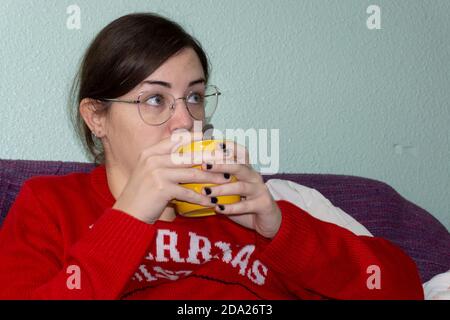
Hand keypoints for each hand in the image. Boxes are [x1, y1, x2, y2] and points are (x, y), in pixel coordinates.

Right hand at [113, 134, 230, 223]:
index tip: (214, 139)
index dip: (197, 138)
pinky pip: (188, 192)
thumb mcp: (149, 171)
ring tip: (226, 180)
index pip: (177, 140)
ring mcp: (157, 174)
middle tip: (228, 160)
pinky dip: (201, 198)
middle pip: (189, 155)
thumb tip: (189, 154)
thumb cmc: (142, 194)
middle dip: (211, 157)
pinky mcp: (162, 190)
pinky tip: (212, 201)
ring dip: (212, 178)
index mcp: (151, 152)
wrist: (128, 214)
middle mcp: (153, 159)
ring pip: (192, 173)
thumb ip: (165, 161)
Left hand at [201, 142, 281, 238]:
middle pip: (238, 166)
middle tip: (204, 164)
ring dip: (222, 189)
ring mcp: (260, 190)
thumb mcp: (233, 189)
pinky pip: (245, 205)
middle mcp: (254, 177)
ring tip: (206, 191)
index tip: (213, 143)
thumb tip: (193, 175)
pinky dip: (231, 207)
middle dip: (221, 165)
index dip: (229, 147)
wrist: (268, 221)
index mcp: (247, 170)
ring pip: (240, 186)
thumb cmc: (245, 203)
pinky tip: (218, 208)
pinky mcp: (263, 204)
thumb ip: (219, 181)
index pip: (240, 153)